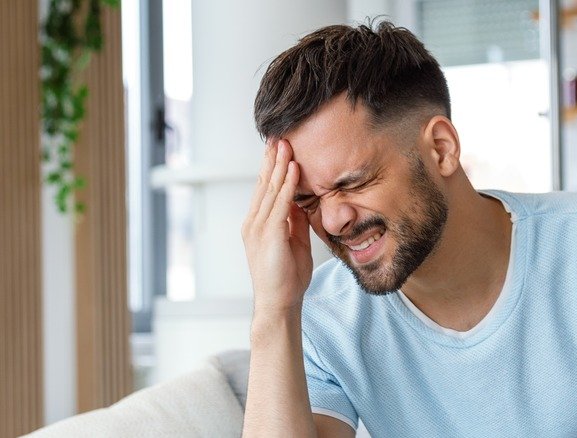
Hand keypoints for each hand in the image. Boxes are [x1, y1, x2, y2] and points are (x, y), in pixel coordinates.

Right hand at [241, 139, 312, 315]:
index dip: (271, 166)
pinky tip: (293, 169)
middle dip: (272, 158)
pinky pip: (280, 204)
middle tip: (279, 135)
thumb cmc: (286, 277)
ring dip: (279, 165)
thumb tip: (302, 202)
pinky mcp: (268, 235)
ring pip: (270, 189)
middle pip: (263, 183)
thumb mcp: (293, 242)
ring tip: (286, 144)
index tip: (279, 146)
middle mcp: (253, 222)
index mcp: (258, 224)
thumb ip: (294, 221)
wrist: (279, 303)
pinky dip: (287, 185)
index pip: (264, 189)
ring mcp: (258, 228)